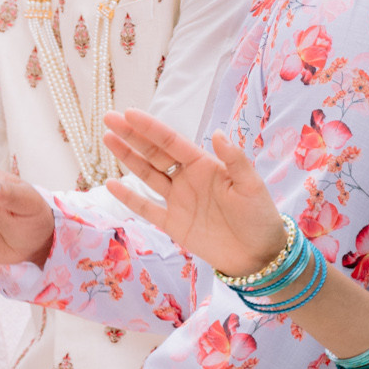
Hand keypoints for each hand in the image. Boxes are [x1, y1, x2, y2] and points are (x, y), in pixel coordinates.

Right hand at [101, 110, 284, 277]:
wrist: (259, 256)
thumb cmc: (260, 217)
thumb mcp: (251, 186)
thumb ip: (234, 160)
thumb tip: (217, 133)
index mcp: (204, 165)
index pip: (171, 142)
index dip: (150, 128)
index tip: (130, 113)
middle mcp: (187, 179)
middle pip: (154, 153)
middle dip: (132, 135)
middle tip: (109, 117)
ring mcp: (178, 201)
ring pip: (146, 175)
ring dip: (127, 157)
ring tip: (108, 138)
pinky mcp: (174, 225)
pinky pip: (147, 208)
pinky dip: (129, 197)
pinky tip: (112, 183)